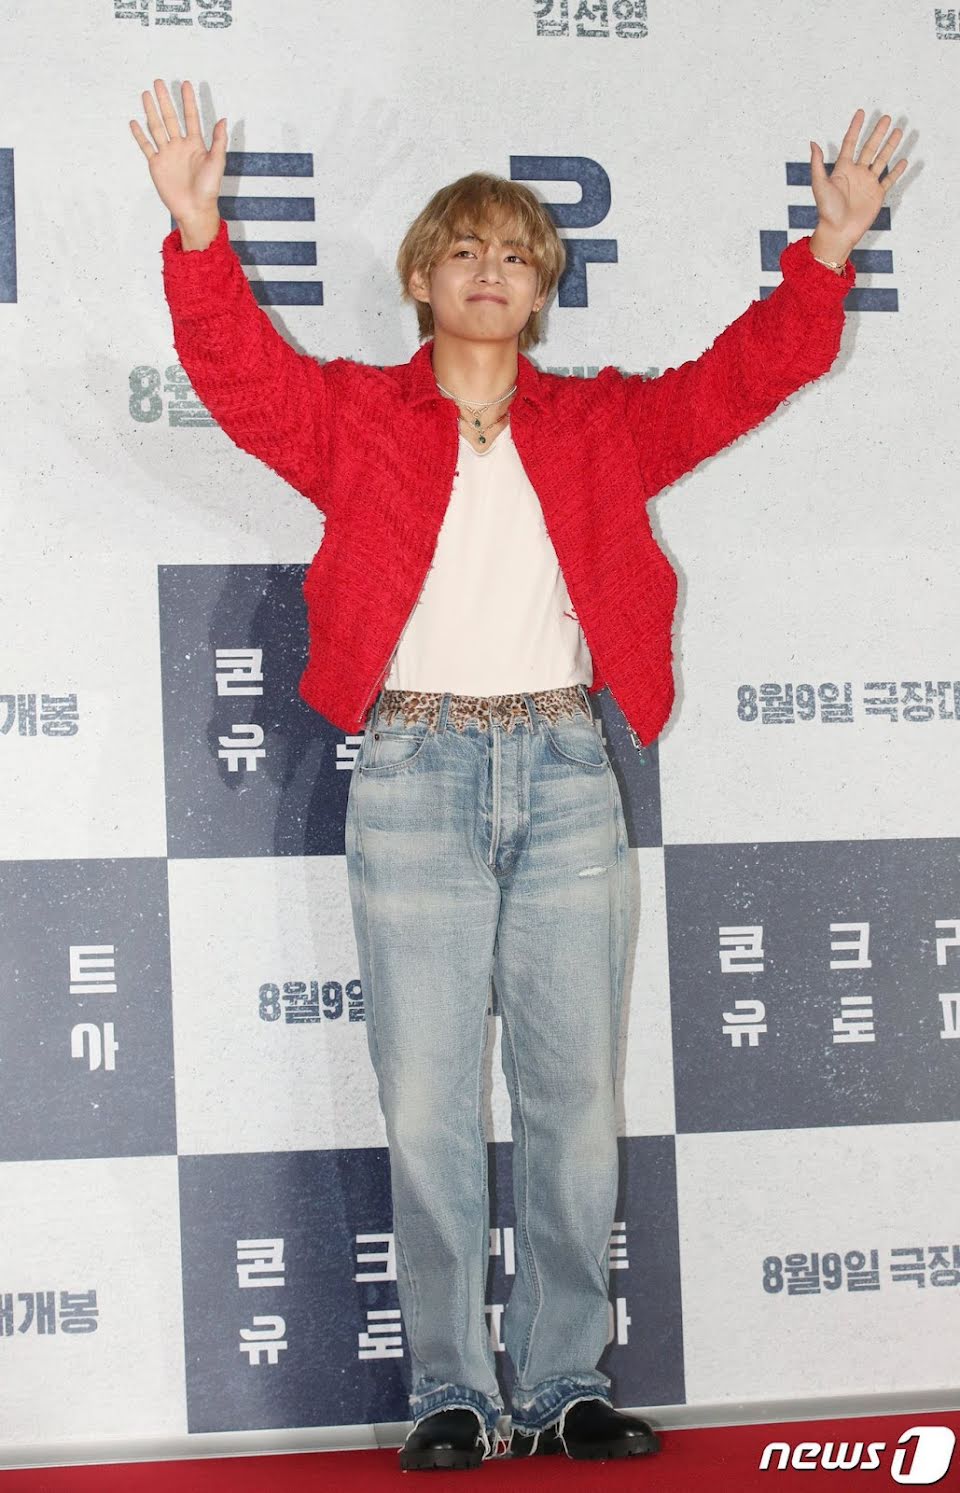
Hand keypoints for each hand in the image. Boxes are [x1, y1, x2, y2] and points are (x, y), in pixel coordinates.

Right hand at [129, 79, 226, 224]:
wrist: (195, 209)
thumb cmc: (209, 189)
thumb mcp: (217, 163)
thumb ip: (219, 141)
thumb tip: (223, 119)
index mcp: (195, 144)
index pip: (190, 117)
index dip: (188, 101)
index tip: (185, 84)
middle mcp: (180, 146)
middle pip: (170, 118)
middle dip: (165, 100)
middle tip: (158, 81)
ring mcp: (167, 154)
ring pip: (157, 127)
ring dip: (151, 111)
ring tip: (146, 94)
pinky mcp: (156, 165)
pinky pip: (146, 146)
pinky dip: (140, 135)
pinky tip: (135, 121)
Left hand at [809, 109, 907, 254]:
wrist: (838, 232)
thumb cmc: (826, 210)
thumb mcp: (819, 185)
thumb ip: (817, 164)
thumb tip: (812, 142)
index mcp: (843, 169)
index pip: (850, 143)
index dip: (855, 128)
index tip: (861, 112)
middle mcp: (856, 173)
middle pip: (869, 148)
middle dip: (878, 133)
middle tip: (886, 117)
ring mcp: (868, 183)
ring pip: (881, 159)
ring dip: (890, 146)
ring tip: (898, 131)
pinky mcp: (877, 195)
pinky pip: (889, 180)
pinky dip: (896, 170)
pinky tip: (903, 160)